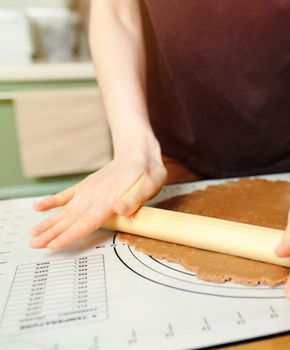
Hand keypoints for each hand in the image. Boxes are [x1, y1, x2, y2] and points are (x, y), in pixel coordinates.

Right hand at [29, 154, 166, 248]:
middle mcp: (94, 196)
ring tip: (32, 234)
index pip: (86, 221)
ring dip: (48, 222)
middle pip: (70, 219)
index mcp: (109, 199)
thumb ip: (134, 199)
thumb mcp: (149, 185)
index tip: (53, 244)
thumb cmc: (147, 171)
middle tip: (34, 245)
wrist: (139, 152)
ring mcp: (89, 190)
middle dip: (51, 233)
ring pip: (65, 210)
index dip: (69, 234)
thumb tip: (119, 209)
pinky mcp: (87, 186)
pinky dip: (52, 201)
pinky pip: (66, 195)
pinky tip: (38, 207)